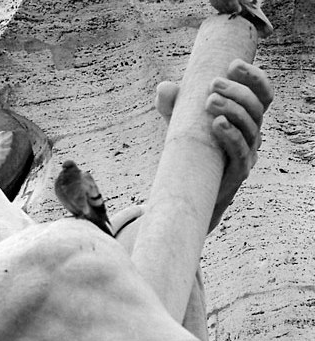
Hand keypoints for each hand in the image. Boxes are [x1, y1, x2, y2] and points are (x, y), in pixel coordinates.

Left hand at [155, 59, 272, 230]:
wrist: (190, 191)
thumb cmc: (191, 151)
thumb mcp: (179, 124)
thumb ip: (173, 105)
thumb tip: (165, 87)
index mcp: (245, 118)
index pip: (262, 94)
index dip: (254, 77)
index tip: (233, 64)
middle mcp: (252, 134)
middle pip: (257, 107)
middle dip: (238, 91)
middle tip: (214, 84)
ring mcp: (248, 153)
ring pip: (251, 127)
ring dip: (233, 110)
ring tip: (210, 101)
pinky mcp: (237, 172)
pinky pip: (240, 152)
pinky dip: (230, 136)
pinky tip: (217, 124)